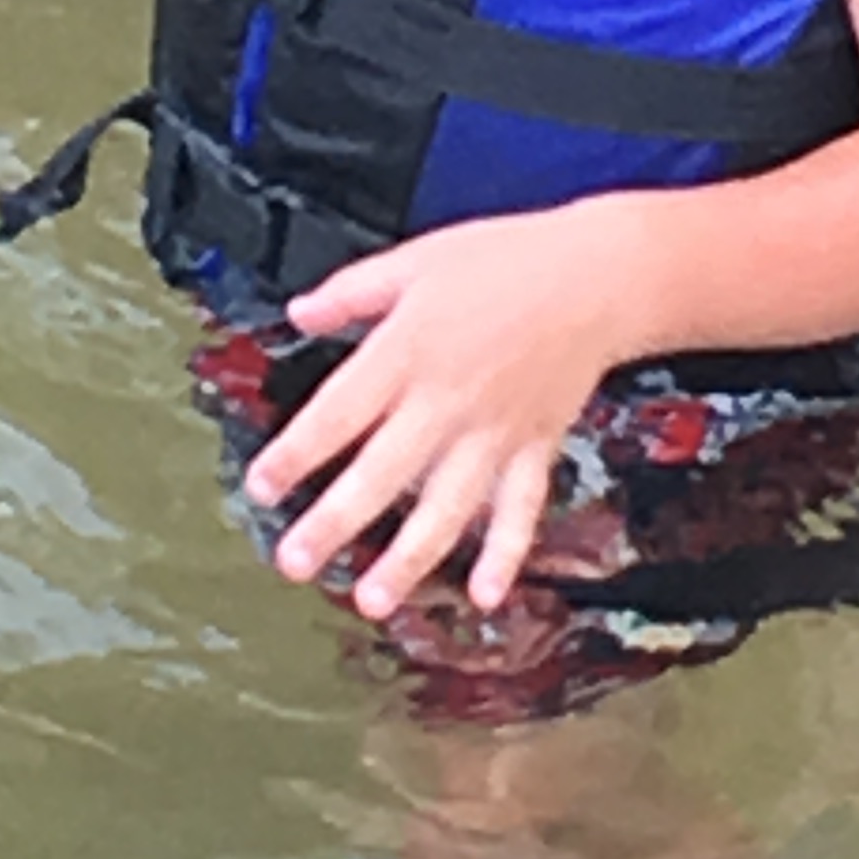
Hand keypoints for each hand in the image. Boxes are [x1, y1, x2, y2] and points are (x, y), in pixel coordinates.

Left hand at [244, 206, 643, 622]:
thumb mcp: (416, 259)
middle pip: (382, 473)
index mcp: (408, 351)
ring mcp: (493, 432)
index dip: (296, 453)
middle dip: (335, 523)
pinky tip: (483, 595)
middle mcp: (446, 402)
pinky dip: (505, 554)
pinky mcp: (535, 447)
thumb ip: (353, 292)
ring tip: (370, 600)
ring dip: (408, 559)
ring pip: (446, 507)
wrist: (598, 275)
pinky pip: (520, 509)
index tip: (260, 488)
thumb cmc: (505, 258)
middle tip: (294, 564)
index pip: (339, 412)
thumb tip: (298, 313)